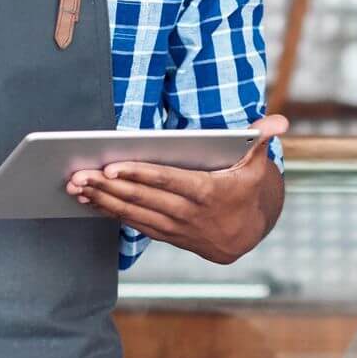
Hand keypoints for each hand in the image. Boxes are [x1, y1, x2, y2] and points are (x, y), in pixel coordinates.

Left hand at [69, 115, 288, 264]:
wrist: (247, 236)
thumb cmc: (247, 190)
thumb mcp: (257, 165)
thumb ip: (261, 140)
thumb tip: (280, 122)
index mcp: (207, 192)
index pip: (167, 181)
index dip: (139, 174)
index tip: (112, 166)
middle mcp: (188, 214)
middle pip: (143, 198)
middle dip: (108, 187)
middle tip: (80, 175)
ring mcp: (174, 228)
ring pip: (133, 213)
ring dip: (103, 200)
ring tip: (77, 188)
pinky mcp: (165, 235)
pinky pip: (134, 224)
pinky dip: (111, 213)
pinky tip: (91, 202)